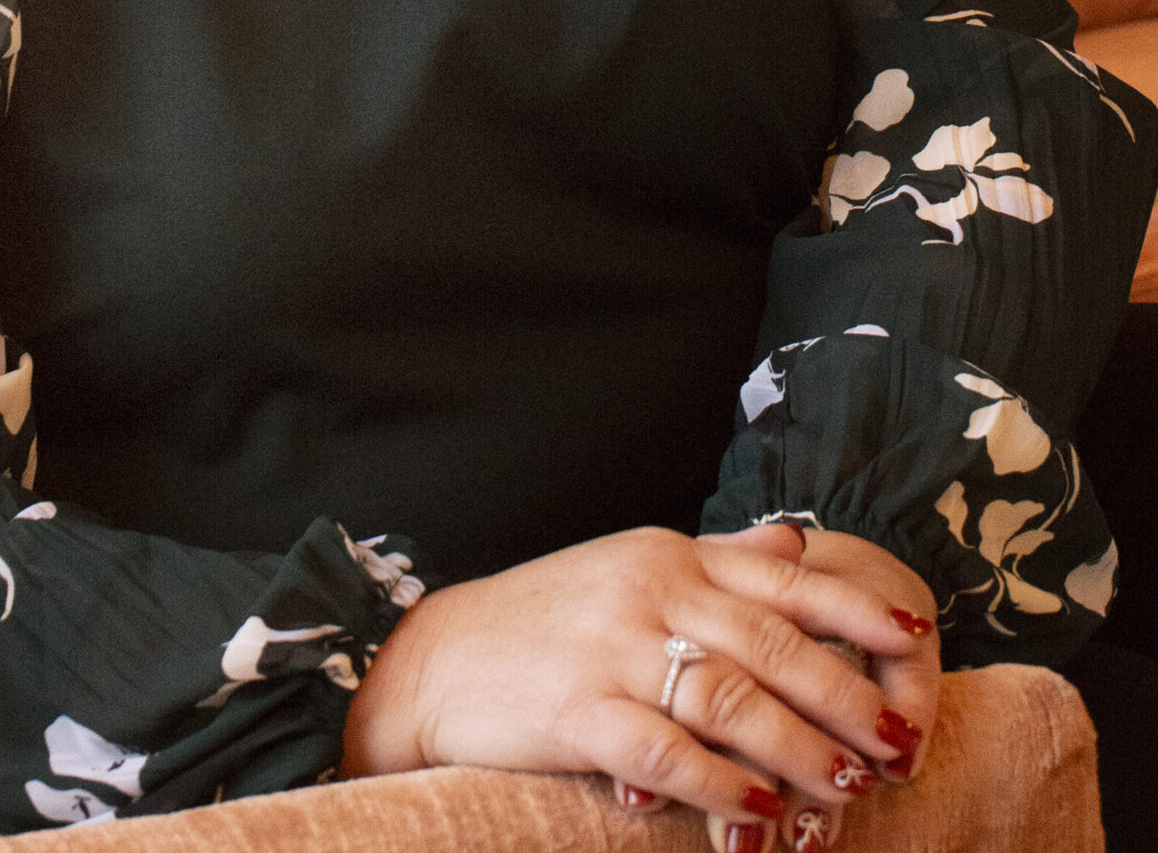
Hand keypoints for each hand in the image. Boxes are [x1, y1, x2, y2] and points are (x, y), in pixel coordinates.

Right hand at [340, 522, 936, 849]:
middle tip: (899, 740)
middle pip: (771, 643)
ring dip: (799, 748)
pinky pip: (666, 749)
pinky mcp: (580, 709)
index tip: (914, 632)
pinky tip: (759, 813)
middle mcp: (649, 591)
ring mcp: (613, 648)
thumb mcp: (628, 569)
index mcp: (667, 555)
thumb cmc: (543, 620)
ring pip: (731, 696)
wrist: (440, 657)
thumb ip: (713, 561)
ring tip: (849, 786)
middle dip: (846, 694)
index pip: (780, 578)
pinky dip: (720, 784)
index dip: (853, 606)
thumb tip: (792, 541)